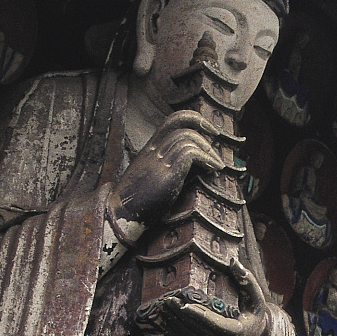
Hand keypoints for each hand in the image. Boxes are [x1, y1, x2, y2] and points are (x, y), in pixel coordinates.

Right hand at [113, 111, 225, 226]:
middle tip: (216, 135)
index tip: (206, 129)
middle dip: (202, 123)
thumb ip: (160, 167)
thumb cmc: (134, 202)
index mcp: (149, 149)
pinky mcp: (166, 175)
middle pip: (179, 120)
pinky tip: (213, 169)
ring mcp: (159, 161)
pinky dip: (206, 158)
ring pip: (187, 137)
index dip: (191, 119)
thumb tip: (183, 169)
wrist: (120, 216)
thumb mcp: (147, 177)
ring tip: (216, 163)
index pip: (171, 121)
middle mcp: (153, 150)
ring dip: (207, 148)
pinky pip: (190, 154)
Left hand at [143, 258, 270, 335]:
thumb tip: (233, 261)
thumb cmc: (252, 316)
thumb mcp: (256, 299)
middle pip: (197, 328)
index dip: (198, 314)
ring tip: (163, 305)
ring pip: (187, 335)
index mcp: (235, 332)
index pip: (214, 323)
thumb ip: (247, 280)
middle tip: (168, 299)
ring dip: (173, 321)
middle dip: (180, 314)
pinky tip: (163, 317)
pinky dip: (171, 330)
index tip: (184, 304)